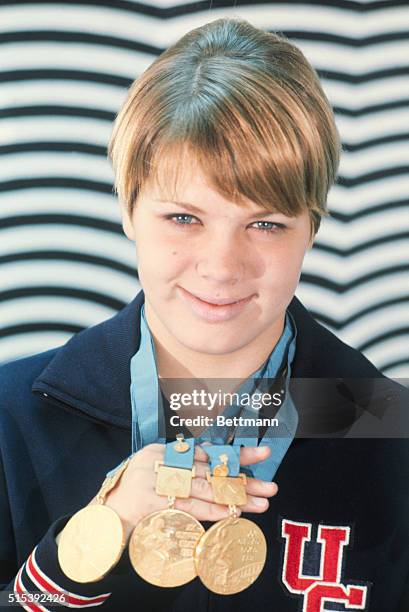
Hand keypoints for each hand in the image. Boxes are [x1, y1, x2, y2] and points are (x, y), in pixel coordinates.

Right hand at [102, 443, 277, 539]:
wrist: (106, 514)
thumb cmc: (135, 490)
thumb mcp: (157, 468)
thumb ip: (183, 465)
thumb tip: (220, 468)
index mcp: (164, 449)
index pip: (207, 450)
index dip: (235, 454)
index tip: (263, 454)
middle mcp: (162, 461)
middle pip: (210, 471)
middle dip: (243, 480)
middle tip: (270, 486)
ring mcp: (156, 482)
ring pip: (204, 491)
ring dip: (234, 499)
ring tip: (260, 504)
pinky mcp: (153, 503)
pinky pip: (189, 509)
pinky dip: (212, 512)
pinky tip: (232, 516)